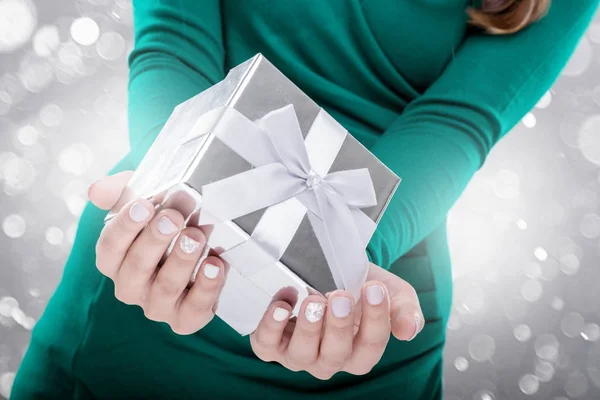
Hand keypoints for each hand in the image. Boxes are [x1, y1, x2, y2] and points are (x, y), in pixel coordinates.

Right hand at [89, 171, 224, 334]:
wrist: (204, 247)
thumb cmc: (166, 224)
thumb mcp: (144, 202)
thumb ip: (119, 193)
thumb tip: (98, 190)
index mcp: (114, 261)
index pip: (109, 246)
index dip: (126, 225)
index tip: (145, 204)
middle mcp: (130, 287)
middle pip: (136, 266)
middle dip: (155, 240)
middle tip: (174, 217)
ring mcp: (157, 306)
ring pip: (166, 287)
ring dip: (182, 259)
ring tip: (197, 235)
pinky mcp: (185, 319)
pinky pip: (194, 309)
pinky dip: (207, 287)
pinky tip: (215, 264)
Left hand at [250, 263, 423, 378]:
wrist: (333, 270)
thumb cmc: (363, 287)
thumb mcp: (392, 294)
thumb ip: (405, 311)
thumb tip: (408, 330)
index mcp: (360, 353)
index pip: (370, 346)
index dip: (374, 319)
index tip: (374, 288)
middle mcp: (329, 360)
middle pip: (335, 355)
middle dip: (338, 326)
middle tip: (341, 296)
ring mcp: (299, 354)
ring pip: (301, 355)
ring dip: (307, 328)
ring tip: (314, 300)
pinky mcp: (271, 343)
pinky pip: (266, 344)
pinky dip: (271, 325)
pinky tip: (284, 300)